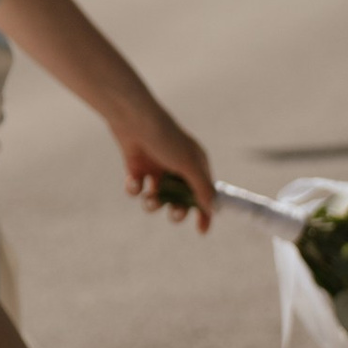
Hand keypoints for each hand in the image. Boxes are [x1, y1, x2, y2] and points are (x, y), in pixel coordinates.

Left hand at [118, 109, 214, 231]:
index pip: (206, 193)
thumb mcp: (188, 164)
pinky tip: (134, 182)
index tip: (201, 231)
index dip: (205, 213)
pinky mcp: (137, 167)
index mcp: (196, 163)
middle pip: (181, 200)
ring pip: (158, 198)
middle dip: (178, 210)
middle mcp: (177, 167)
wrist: (132, 117)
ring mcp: (157, 168)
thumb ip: (202, 188)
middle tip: (173, 212)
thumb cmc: (164, 137)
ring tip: (149, 199)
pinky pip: (138, 188)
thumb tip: (215, 210)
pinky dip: (135, 189)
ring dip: (153, 204)